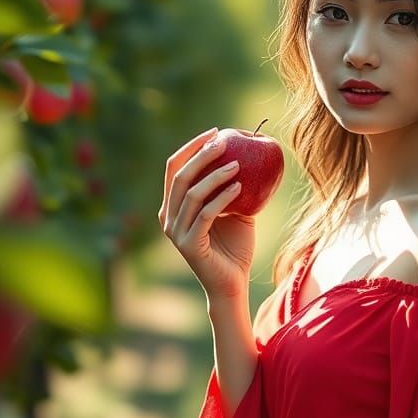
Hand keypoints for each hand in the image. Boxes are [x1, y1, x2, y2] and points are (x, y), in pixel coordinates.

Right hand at [159, 127, 254, 299]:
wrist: (232, 284)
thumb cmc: (234, 249)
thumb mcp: (235, 212)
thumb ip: (233, 189)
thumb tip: (249, 159)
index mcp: (173, 207)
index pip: (175, 168)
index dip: (192, 147)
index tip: (216, 132)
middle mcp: (168, 218)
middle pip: (180, 176)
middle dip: (202, 154)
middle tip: (224, 141)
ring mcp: (176, 232)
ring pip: (192, 193)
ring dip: (216, 174)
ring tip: (239, 164)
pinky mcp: (189, 245)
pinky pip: (206, 214)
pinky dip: (223, 197)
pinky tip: (240, 187)